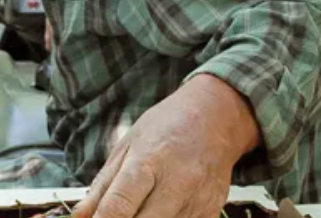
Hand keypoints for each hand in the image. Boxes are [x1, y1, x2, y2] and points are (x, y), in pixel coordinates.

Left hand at [73, 74, 257, 217]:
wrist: (218, 113)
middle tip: (119, 216)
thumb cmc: (168, 125)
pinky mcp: (212, 210)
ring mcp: (198, 198)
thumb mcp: (129, 144)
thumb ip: (102, 187)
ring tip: (142, 208)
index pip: (117, 209)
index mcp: (150, 161)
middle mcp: (178, 181)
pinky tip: (162, 212)